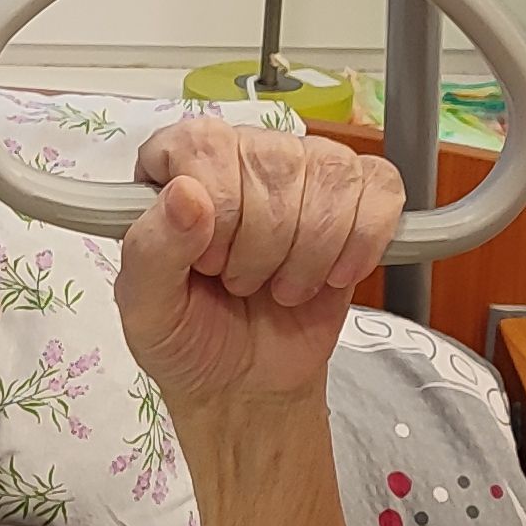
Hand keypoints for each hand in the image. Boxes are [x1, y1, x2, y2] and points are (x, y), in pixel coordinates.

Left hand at [116, 120, 403, 415]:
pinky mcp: (354, 198)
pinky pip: (379, 188)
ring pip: (332, 173)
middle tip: (242, 284)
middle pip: (276, 160)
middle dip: (263, 245)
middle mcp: (241, 154)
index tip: (208, 261)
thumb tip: (184, 193)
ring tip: (282, 286)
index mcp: (178, 167)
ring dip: (311, 250)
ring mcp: (302, 171)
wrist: (245, 381)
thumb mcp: (146, 310)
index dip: (217, 209)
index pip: (207, 145)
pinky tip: (333, 275)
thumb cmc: (188, 337)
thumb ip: (150, 250)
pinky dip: (361, 242)